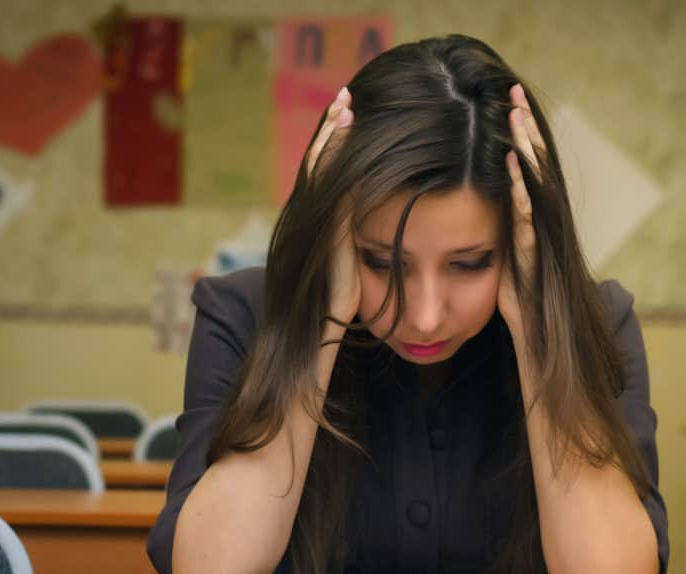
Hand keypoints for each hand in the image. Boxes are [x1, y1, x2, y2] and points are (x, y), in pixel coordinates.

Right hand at [306, 87, 360, 324]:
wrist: (309, 363)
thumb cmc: (330, 342)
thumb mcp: (351, 297)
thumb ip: (359, 274)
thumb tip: (375, 264)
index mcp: (331, 244)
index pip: (335, 187)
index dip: (339, 154)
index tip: (353, 122)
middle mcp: (322, 236)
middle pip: (325, 172)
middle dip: (335, 135)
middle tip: (347, 97)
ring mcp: (321, 239)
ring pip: (324, 177)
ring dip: (334, 139)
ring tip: (346, 105)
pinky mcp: (329, 244)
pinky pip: (333, 194)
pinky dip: (336, 163)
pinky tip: (347, 138)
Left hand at [498, 83, 545, 336]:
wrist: (546, 358)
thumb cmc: (524, 319)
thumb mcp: (507, 275)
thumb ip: (501, 246)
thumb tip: (485, 229)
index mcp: (528, 229)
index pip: (523, 175)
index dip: (516, 141)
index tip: (507, 106)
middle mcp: (536, 231)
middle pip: (533, 171)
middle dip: (523, 132)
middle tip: (512, 92)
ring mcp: (537, 245)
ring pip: (533, 189)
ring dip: (524, 152)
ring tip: (515, 115)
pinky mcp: (531, 261)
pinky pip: (526, 222)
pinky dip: (520, 193)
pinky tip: (512, 168)